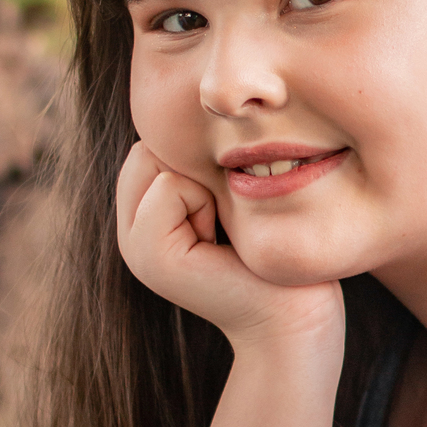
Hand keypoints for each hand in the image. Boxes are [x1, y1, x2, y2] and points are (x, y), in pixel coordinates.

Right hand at [116, 143, 344, 350]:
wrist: (295, 319)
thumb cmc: (278, 254)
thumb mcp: (233, 198)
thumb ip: (200, 165)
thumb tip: (199, 107)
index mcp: (147, 218)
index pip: (153, 143)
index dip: (199, 161)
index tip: (227, 210)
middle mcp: (130, 234)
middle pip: (148, 147)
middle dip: (195, 170)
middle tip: (225, 221)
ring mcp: (133, 248)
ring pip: (156, 161)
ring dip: (203, 186)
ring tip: (223, 233)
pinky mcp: (149, 257)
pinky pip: (169, 186)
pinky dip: (205, 202)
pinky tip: (221, 244)